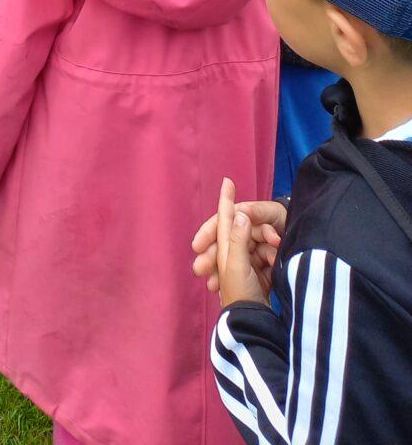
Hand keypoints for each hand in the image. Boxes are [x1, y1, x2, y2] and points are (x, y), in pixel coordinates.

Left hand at [192, 179, 284, 306]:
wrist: (254, 325)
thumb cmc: (241, 294)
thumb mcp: (237, 265)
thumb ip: (239, 238)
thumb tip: (241, 213)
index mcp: (226, 247)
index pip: (225, 218)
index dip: (227, 200)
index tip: (227, 181)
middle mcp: (234, 253)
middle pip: (247, 233)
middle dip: (261, 233)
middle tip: (275, 238)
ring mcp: (247, 265)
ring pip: (261, 246)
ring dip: (270, 249)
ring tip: (279, 249)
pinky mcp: (261, 276)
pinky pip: (269, 261)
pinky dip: (274, 261)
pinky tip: (280, 262)